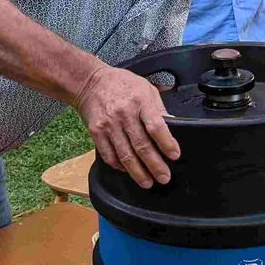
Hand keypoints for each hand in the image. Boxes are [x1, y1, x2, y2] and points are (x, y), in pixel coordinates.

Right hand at [75, 66, 179, 188]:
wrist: (90, 82)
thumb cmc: (122, 84)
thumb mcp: (146, 88)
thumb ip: (159, 108)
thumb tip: (173, 126)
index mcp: (140, 101)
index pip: (156, 126)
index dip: (166, 143)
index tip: (175, 155)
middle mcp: (124, 114)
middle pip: (141, 145)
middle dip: (154, 165)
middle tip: (164, 177)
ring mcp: (109, 125)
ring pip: (125, 154)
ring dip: (137, 172)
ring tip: (147, 182)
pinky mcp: (96, 132)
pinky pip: (109, 155)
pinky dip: (119, 166)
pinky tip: (128, 171)